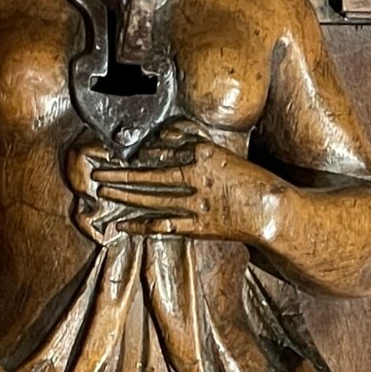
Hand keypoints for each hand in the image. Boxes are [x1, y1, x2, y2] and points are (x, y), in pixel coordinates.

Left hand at [66, 133, 283, 249]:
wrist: (272, 210)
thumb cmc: (253, 183)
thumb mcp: (226, 156)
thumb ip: (196, 149)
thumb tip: (167, 145)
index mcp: (204, 152)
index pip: (164, 147)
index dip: (139, 151)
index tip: (121, 152)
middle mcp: (195, 175)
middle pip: (148, 173)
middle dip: (120, 172)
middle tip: (97, 171)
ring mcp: (194, 202)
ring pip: (150, 197)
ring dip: (124, 194)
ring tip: (104, 191)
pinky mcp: (197, 226)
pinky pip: (162, 225)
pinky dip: (140, 225)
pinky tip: (123, 225)